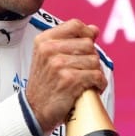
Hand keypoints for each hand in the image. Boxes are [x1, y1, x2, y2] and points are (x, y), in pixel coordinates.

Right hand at [24, 19, 107, 133]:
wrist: (35, 110)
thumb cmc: (45, 84)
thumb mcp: (48, 57)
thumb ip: (69, 41)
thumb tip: (94, 30)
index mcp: (44, 40)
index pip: (75, 25)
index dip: (87, 33)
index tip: (89, 44)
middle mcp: (49, 50)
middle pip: (88, 44)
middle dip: (92, 58)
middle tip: (86, 70)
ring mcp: (59, 64)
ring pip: (94, 60)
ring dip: (96, 73)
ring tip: (88, 81)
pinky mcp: (70, 79)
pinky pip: (96, 75)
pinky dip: (99, 83)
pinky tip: (93, 88)